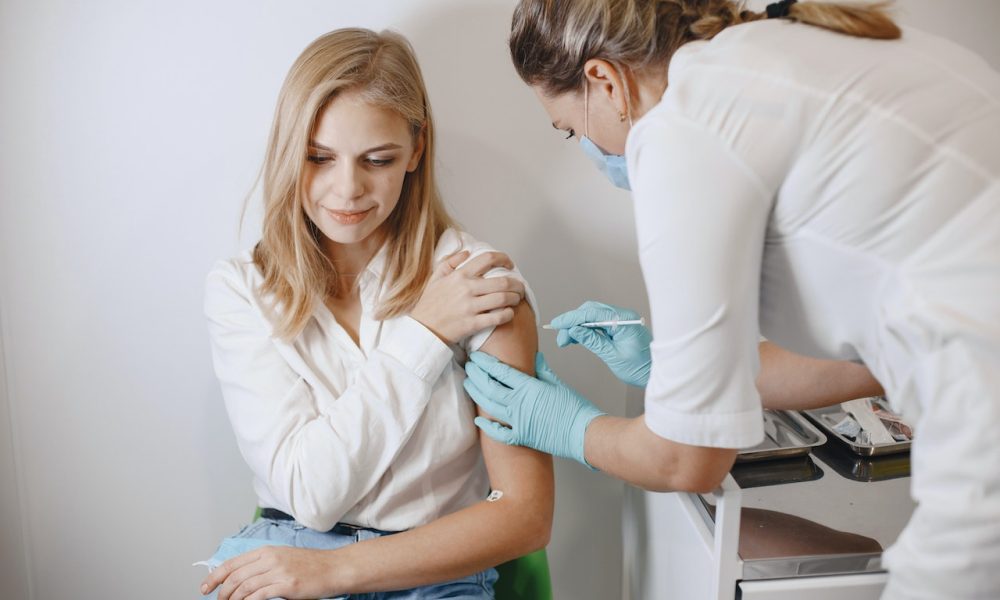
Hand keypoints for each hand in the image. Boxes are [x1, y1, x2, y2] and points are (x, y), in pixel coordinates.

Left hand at [200, 545, 346, 599]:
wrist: (334, 568)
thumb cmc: (311, 565)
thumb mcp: (283, 558)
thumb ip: (263, 564)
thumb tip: (240, 576)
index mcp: (267, 551)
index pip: (232, 563)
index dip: (215, 576)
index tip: (205, 587)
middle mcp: (270, 558)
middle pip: (235, 576)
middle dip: (221, 592)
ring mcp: (278, 571)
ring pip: (244, 587)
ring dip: (232, 599)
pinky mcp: (287, 585)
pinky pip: (259, 595)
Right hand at [411, 250, 525, 343]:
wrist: (422, 329)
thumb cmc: (429, 304)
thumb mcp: (435, 278)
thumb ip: (450, 262)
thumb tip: (466, 252)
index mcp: (459, 275)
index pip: (488, 259)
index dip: (504, 259)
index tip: (510, 264)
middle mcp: (467, 289)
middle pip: (502, 282)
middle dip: (516, 284)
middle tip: (519, 287)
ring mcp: (471, 307)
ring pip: (504, 299)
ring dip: (515, 298)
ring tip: (516, 299)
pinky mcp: (473, 324)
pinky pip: (498, 317)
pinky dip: (508, 314)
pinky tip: (508, 313)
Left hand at [464, 351, 604, 467]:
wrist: (584, 433)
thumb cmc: (575, 408)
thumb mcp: (558, 384)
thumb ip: (543, 370)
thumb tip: (535, 357)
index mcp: (528, 388)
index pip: (500, 371)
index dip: (485, 362)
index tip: (476, 356)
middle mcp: (519, 404)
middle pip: (489, 387)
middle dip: (476, 375)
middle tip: (468, 366)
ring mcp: (518, 422)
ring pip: (489, 407)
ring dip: (476, 394)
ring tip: (469, 384)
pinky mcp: (521, 437)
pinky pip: (499, 433)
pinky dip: (487, 427)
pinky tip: (479, 420)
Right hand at [550, 301, 651, 386]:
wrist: (656, 374)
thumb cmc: (640, 368)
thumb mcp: (612, 356)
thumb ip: (592, 341)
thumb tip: (574, 330)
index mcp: (623, 320)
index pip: (592, 313)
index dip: (571, 318)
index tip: (557, 324)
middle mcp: (622, 316)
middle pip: (590, 311)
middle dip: (573, 323)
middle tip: (561, 339)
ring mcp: (621, 321)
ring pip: (592, 317)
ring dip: (577, 327)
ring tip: (566, 341)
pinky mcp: (619, 328)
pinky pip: (599, 324)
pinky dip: (586, 330)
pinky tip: (576, 338)